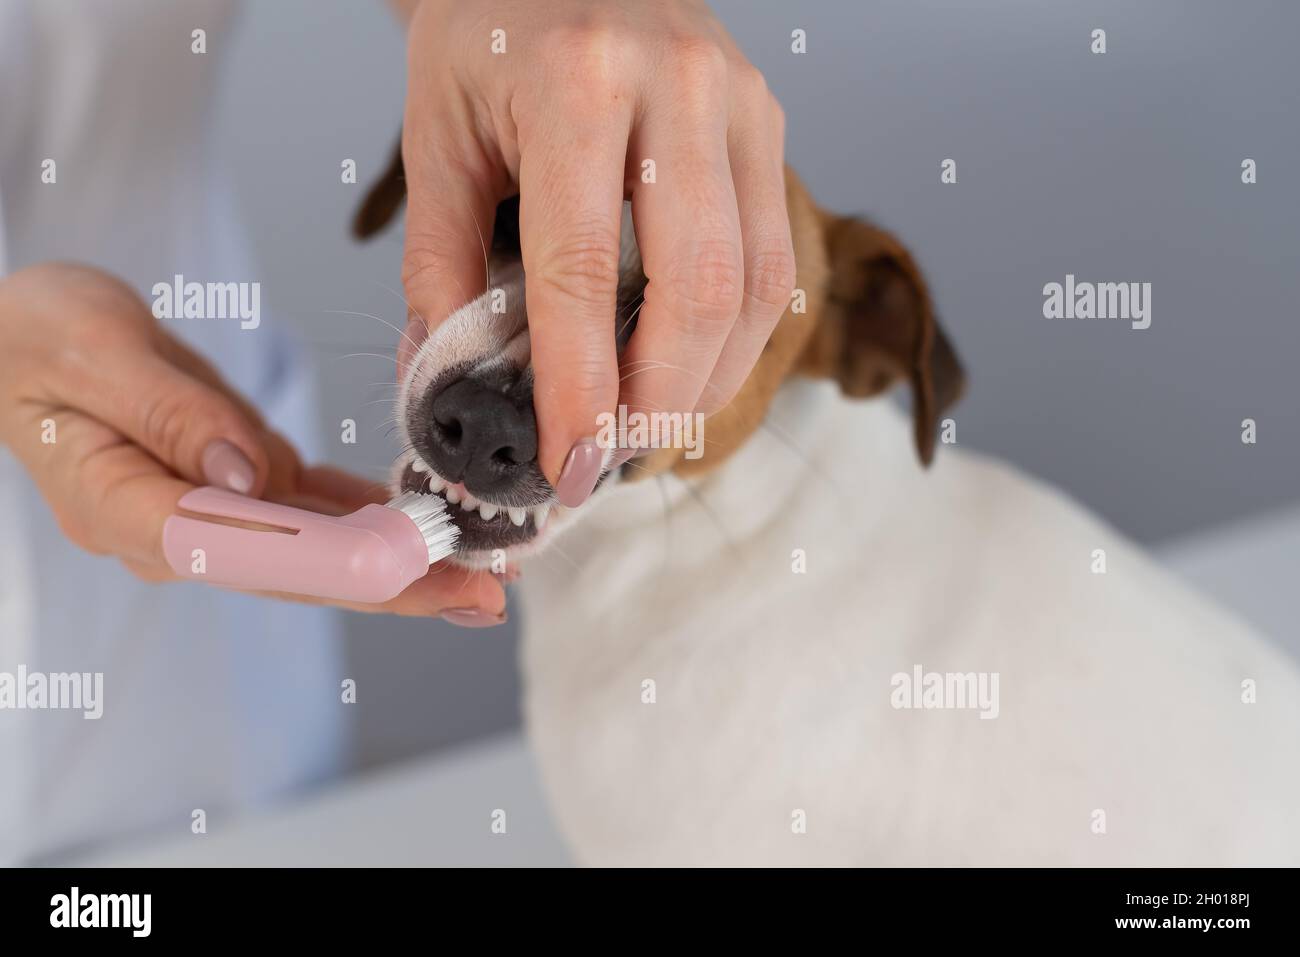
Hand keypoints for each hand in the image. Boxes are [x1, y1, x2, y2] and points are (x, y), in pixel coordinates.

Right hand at [0, 263, 504, 621]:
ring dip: (403, 560)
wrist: (14, 337)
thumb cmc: (34, 336)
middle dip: (397, 583)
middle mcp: (177, 529)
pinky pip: (315, 510)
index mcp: (127, 507)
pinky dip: (374, 518)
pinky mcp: (236, 484)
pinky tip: (428, 527)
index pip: (245, 552)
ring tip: (484, 571)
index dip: (335, 563)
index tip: (412, 567)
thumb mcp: (90, 350)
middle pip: (301, 567)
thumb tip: (244, 478)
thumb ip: (169, 413)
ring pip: (321, 548)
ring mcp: (211, 512)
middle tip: (484, 595)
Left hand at [399, 0, 793, 503]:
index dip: (580, 388)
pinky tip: (688, 369)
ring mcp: (739, 104)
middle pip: (698, 292)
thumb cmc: (487, 30)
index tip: (566, 463)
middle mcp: (678, 88)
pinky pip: (774, 261)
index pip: (584, 272)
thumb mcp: (434, 132)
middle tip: (607, 459)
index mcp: (574, 83)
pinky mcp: (767, 125)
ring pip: (755, 287)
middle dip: (656, 402)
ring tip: (646, 427)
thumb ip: (439, 261)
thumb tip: (455, 377)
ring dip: (705, 381)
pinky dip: (736, 338)